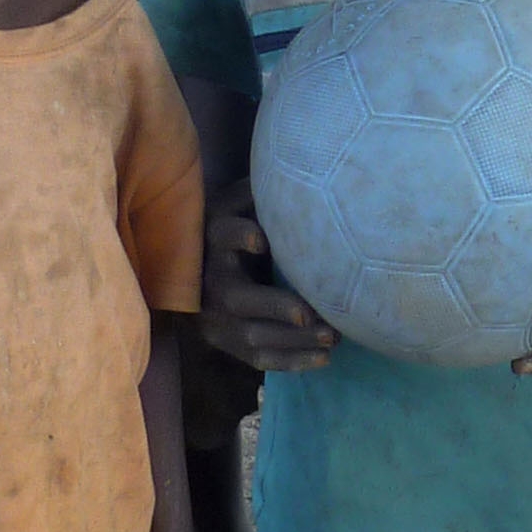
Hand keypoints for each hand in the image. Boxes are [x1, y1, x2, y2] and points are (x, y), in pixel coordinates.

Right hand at [196, 185, 335, 373]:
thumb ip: (261, 191)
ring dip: (294, 340)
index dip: (238, 236)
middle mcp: (209, 281)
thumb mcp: (240, 201)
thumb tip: (299, 169)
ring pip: (251, 335)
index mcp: (212, 239)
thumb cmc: (235, 223)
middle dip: (276, 307)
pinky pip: (258, 359)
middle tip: (314, 315)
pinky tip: (324, 358)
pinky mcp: (227, 342)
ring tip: (333, 337)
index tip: (263, 239)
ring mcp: (215, 318)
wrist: (198, 265)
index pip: (220, 234)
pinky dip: (291, 362)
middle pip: (236, 298)